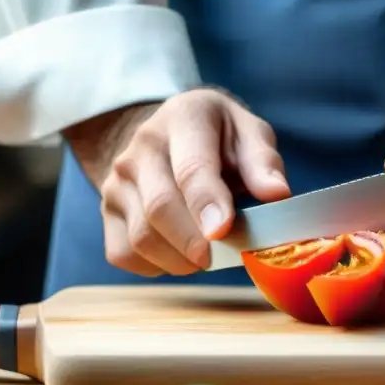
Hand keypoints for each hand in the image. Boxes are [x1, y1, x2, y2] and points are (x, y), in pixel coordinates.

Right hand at [65, 88, 290, 276]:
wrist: (170, 135)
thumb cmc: (220, 138)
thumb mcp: (249, 134)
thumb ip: (263, 163)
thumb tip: (277, 195)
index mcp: (183, 118)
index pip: (191, 168)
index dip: (207, 203)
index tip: (224, 230)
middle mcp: (141, 148)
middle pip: (160, 208)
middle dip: (196, 242)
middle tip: (225, 257)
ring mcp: (117, 181)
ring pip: (142, 237)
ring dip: (181, 259)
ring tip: (210, 254)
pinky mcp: (107, 213)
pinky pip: (125, 254)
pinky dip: (157, 266)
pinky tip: (180, 253)